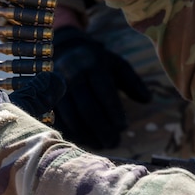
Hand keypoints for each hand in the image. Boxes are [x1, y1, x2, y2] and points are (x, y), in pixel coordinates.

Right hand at [51, 26, 151, 150]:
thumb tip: (148, 100)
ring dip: (87, 135)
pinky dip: (72, 134)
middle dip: (102, 128)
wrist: (65, 50)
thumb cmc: (99, 62)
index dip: (114, 111)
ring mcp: (56, 87)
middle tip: (115, 142)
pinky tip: (85, 142)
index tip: (124, 127)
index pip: (104, 91)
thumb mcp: (117, 65)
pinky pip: (58, 120)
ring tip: (102, 145)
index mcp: (93, 65)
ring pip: (72, 116)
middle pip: (87, 107)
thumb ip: (133, 82)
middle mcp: (72, 75)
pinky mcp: (46, 97)